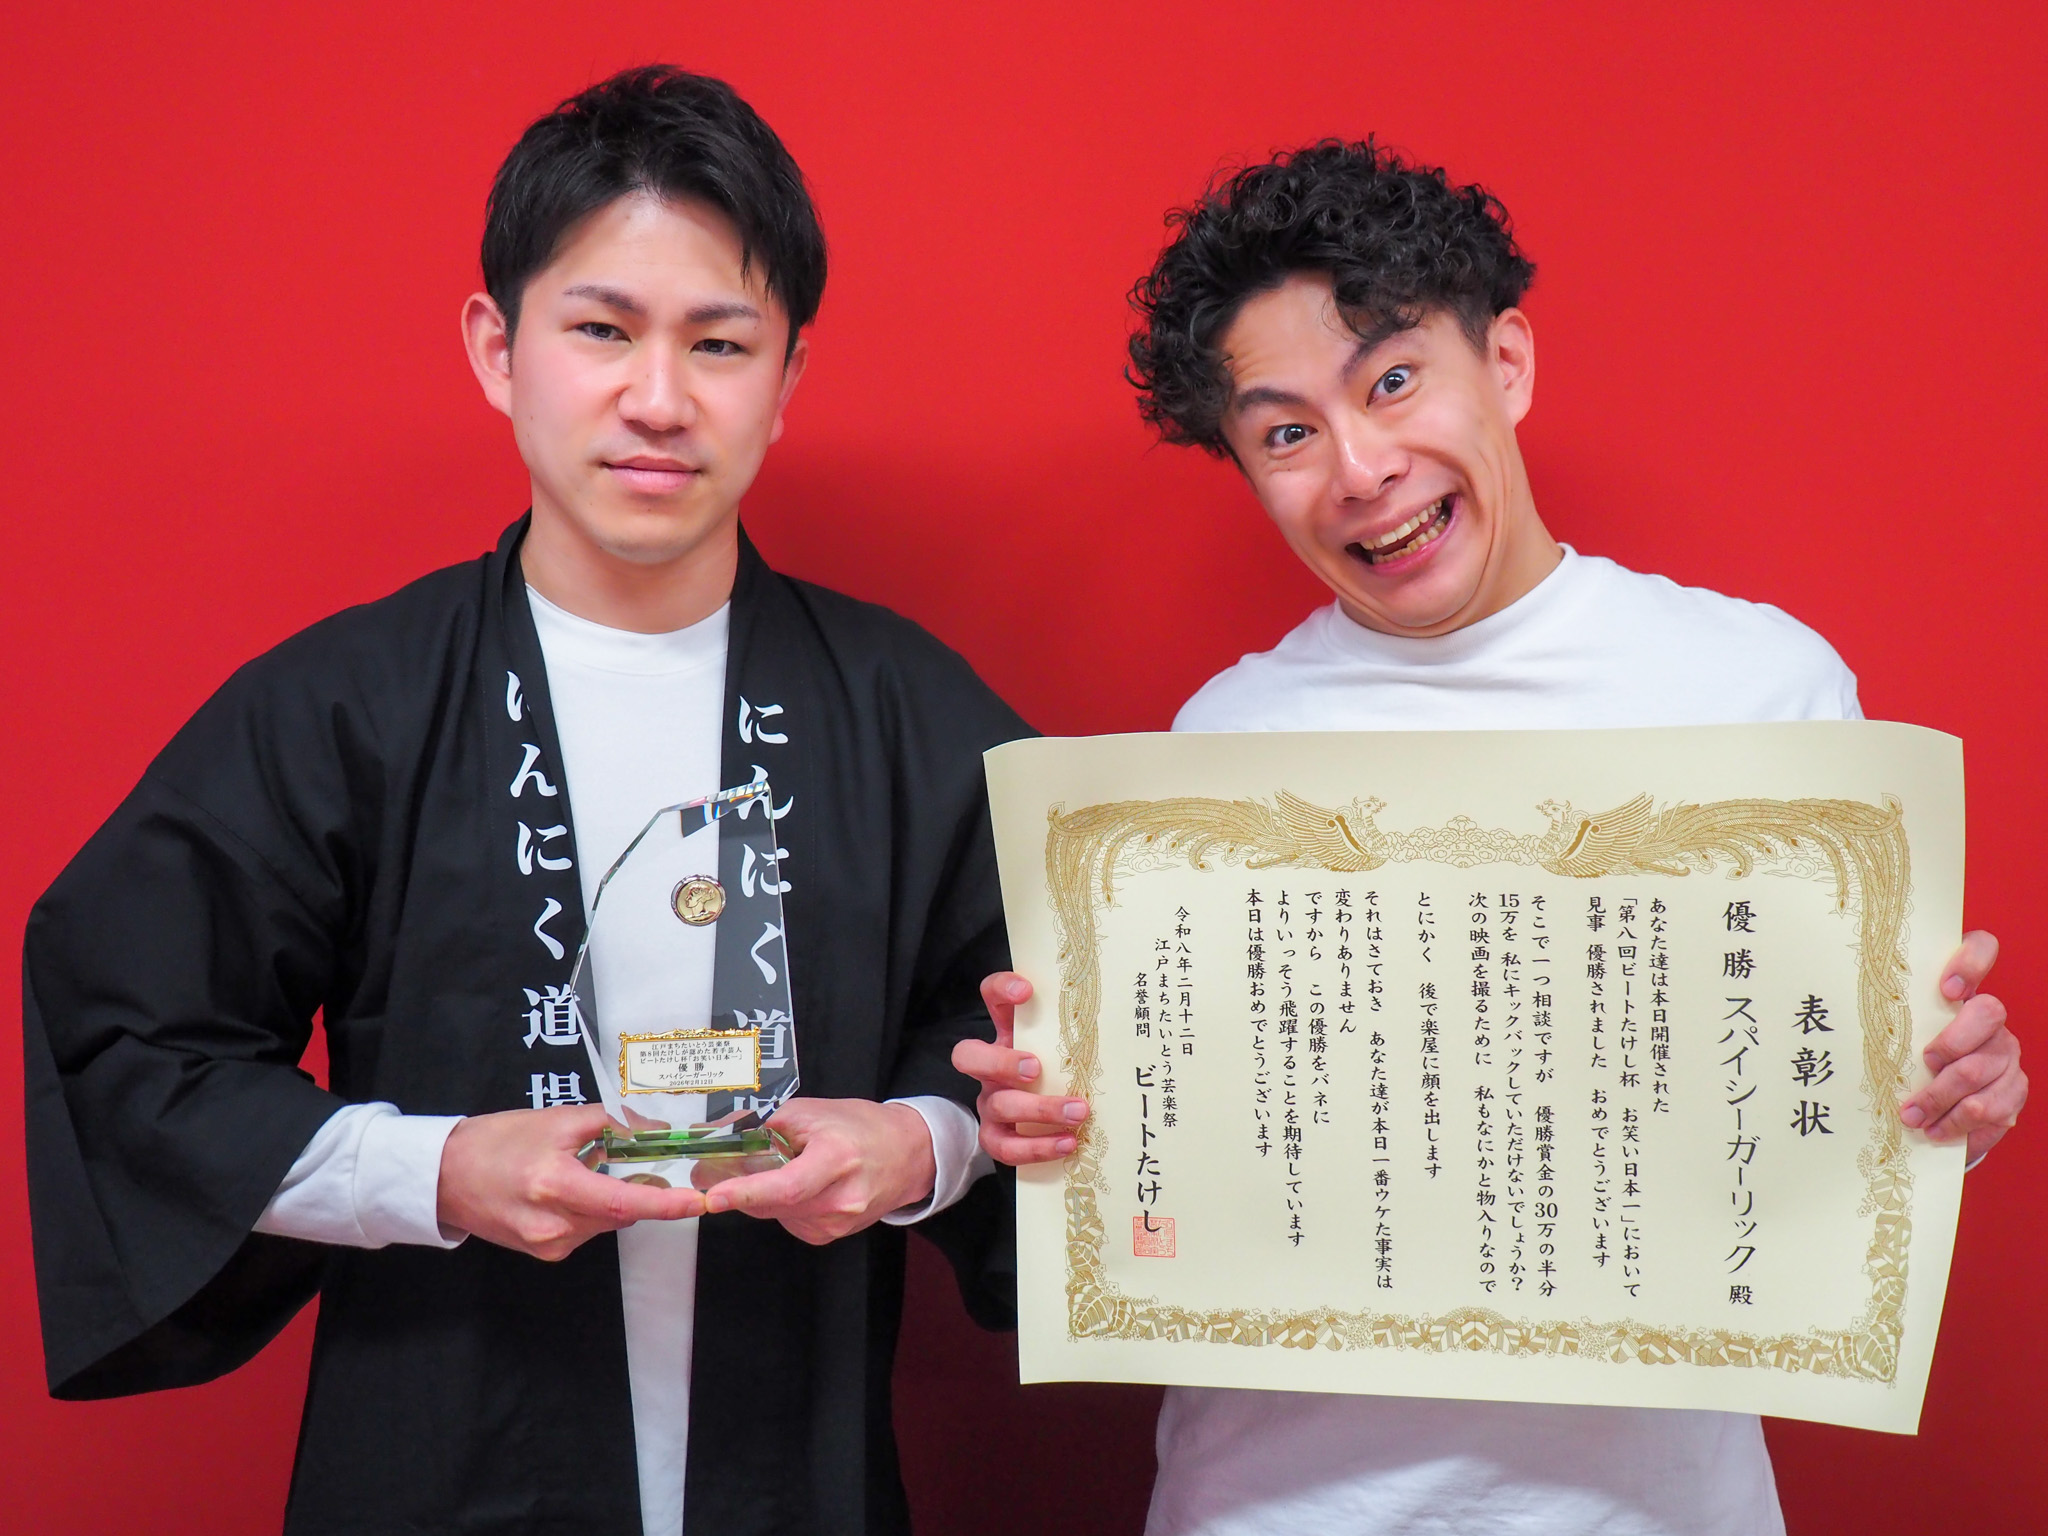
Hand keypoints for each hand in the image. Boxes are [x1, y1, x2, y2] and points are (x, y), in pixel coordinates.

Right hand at [437, 1104, 705, 1260]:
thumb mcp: (555, 1121)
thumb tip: (653, 1130)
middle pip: (621, 1211)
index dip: (666, 1204)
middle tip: (636, 1159)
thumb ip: (608, 1124)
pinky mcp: (544, 1253)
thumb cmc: (496, 1142)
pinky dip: (591, 1209)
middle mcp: (554, 1225)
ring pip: (607, 1221)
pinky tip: (568, 1189)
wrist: (444, 1176)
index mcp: (555, 1186)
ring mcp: (548, 1244)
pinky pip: (587, 1230)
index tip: (699, 1203)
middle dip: (638, 1187)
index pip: (625, 1201)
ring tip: (581, 1170)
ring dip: (611, 1197)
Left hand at [698, 1097, 936, 1244]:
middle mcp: (842, 1199)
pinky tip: (800, 1186)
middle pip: (772, 1203)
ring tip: (787, 1167)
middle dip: (741, 1188)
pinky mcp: (831, 1235)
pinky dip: (780, 1204)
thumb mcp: (810, 1112)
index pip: (787, 1186)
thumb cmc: (861, 1127)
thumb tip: (716, 1143)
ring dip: (763, 1194)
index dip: (746, 1192)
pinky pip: (787, 1221)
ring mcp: (838, 1223)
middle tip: (719, 1170)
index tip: (714, 1196)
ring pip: (774, 1214)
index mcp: (838, 1159)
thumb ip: (764, 1128)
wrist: (907, 1154)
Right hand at [950, 972, 1088, 1164]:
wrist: (1038, 1122)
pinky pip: (1006, 1147)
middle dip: (1002, 1062)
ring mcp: (989, 1103)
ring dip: (1040, 1109)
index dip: (1001, 990)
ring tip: (1079, 1112)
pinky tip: (1068, 1143)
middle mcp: (990, 1068)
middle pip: (970, 1056)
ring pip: (999, 1105)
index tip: (1026, 991)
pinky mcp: (995, 1137)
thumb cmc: (1060, 1074)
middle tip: (1036, 1068)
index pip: (991, 998)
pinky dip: (1038, 1147)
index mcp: (1007, 1035)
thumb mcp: (1064, 1050)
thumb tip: (1123, 1021)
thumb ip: (1079, 1035)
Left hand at [1900, 930, 2025, 1162]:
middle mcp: (1991, 1016)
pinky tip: (1937, 1134)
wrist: (1938, 1097)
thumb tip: (1821, 1002)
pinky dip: (1962, 1127)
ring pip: (1985, 1071)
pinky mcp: (2013, 1090)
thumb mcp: (1892, 1029)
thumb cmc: (1902, 1051)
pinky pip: (1997, 1110)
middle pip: (1987, 1015)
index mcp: (1962, 989)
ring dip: (1945, 1099)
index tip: (1946, 990)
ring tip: (1913, 1118)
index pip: (1981, 948)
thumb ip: (1877, 1012)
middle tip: (1924, 1064)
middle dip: (1951, 1044)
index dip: (1971, 962)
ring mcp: (2006, 1053)